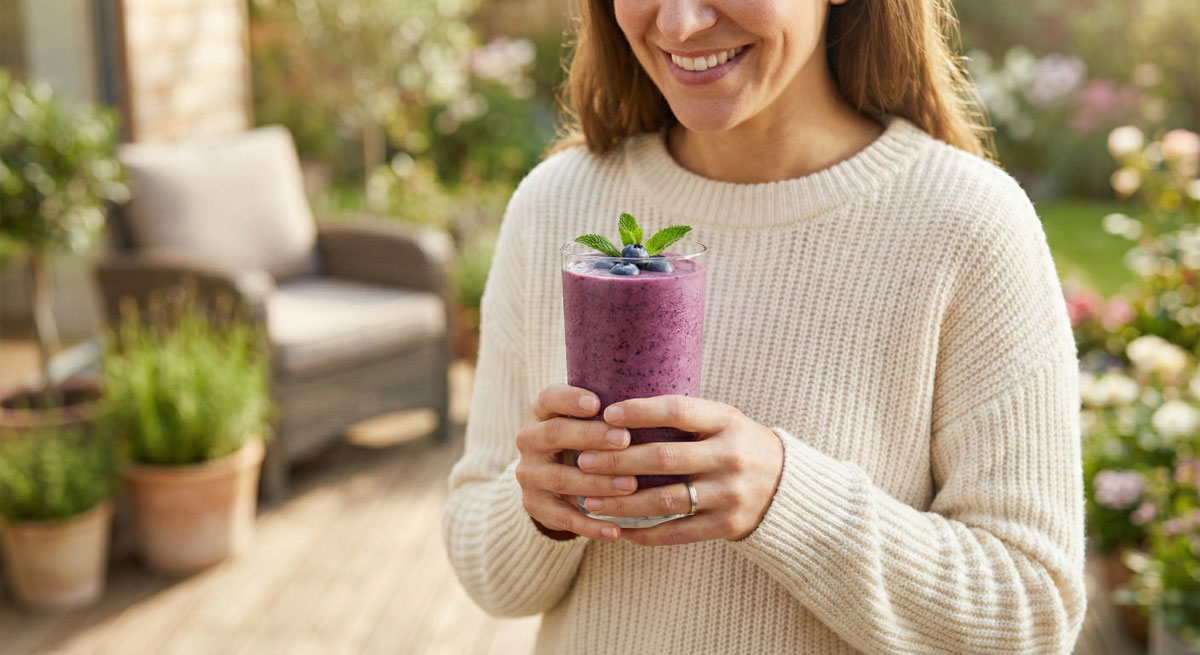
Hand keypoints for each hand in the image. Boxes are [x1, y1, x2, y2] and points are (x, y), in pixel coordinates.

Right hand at [515, 383, 636, 541]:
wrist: (554, 478)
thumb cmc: (589, 439)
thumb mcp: (591, 419)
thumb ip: (612, 412)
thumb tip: (659, 403)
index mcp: (543, 411)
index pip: (550, 398)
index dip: (571, 399)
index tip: (597, 402)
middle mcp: (530, 438)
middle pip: (555, 434)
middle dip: (591, 437)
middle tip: (625, 440)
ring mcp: (529, 473)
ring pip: (560, 478)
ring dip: (596, 483)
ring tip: (629, 485)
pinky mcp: (534, 504)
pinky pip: (561, 517)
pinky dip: (589, 526)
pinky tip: (615, 530)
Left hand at [575, 395, 783, 544]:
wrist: (785, 485)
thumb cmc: (736, 444)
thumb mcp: (722, 420)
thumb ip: (683, 416)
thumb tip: (619, 410)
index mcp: (727, 421)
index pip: (678, 410)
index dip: (640, 411)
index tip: (606, 415)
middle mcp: (730, 456)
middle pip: (663, 458)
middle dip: (617, 460)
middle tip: (583, 461)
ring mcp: (730, 493)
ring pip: (664, 500)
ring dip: (621, 502)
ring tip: (590, 500)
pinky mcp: (726, 525)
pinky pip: (677, 532)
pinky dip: (644, 533)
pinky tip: (617, 530)